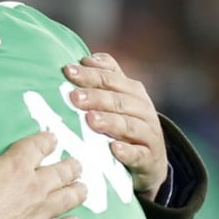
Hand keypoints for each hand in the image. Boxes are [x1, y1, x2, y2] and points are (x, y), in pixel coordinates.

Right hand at [0, 99, 85, 218]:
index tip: (53, 139)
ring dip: (77, 191)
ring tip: (83, 187)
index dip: (48, 140)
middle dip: (70, 166)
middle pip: (61, 172)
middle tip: (76, 164)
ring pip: (68, 198)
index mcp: (17, 164)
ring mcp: (40, 212)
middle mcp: (35, 186)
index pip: (40, 146)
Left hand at [63, 52, 166, 198]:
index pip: (110, 78)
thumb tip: (86, 58)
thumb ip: (107, 77)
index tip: (67, 71)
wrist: (151, 161)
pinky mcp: (150, 158)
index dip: (90, 74)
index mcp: (133, 91)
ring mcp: (149, 134)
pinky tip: (114, 149)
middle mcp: (143, 109)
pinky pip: (139, 154)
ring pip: (129, 125)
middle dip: (96, 97)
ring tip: (91, 120)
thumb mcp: (119, 99)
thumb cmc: (126, 124)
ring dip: (110, 121)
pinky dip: (127, 151)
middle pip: (118, 100)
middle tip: (74, 97)